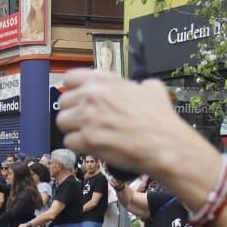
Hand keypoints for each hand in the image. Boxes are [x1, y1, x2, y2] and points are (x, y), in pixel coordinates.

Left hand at [56, 70, 194, 182]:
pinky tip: (92, 147)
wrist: (164, 144)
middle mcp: (92, 95)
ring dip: (73, 130)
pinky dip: (78, 146)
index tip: (78, 99)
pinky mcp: (87, 140)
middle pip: (63, 102)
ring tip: (88, 135)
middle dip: (72, 113)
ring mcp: (87, 118)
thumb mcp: (151, 88)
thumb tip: (136, 88)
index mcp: (104, 80)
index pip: (70, 78)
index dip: (73, 90)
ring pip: (62, 122)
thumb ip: (135, 85)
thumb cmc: (160, 119)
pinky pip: (69, 142)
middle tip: (86, 122)